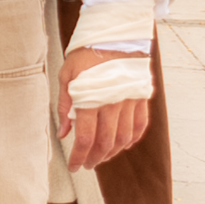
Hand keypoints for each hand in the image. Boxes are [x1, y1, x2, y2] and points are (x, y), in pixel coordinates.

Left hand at [58, 46, 151, 171]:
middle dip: (94, 158)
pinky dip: (132, 138)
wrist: (114, 36)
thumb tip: (63, 133)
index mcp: (90, 100)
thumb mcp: (66, 77)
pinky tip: (123, 144)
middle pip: (105, 143)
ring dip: (112, 152)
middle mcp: (112, 104)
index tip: (74, 166)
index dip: (79, 156)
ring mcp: (129, 102)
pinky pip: (140, 125)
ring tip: (101, 157)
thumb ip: (64, 106)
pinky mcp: (141, 98)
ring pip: (123, 138)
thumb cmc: (85, 56)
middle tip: (86, 165)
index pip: (85, 138)